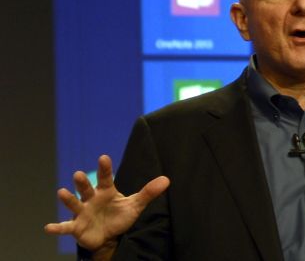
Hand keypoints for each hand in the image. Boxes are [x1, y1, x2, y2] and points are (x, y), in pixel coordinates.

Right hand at [44, 155, 169, 257]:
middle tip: (78, 174)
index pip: (105, 178)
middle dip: (82, 182)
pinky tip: (48, 227)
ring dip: (68, 199)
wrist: (109, 237)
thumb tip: (167, 179)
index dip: (105, 168)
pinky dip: (57, 227)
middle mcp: (92, 199)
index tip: (103, 157)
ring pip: (74, 204)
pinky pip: (65, 227)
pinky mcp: (76, 227)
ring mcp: (82, 212)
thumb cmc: (120, 216)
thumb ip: (149, 192)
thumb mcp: (135, 205)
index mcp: (106, 192)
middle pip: (86, 188)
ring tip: (61, 192)